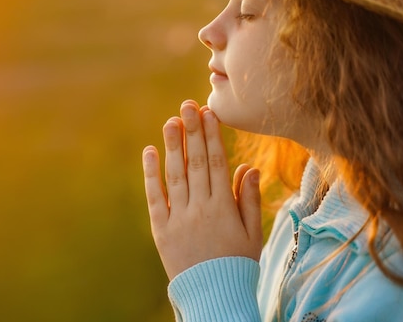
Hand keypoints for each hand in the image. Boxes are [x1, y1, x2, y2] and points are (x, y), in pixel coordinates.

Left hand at [143, 100, 262, 279]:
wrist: (213, 296)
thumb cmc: (237, 264)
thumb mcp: (252, 234)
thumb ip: (247, 199)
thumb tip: (249, 167)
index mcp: (223, 207)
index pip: (216, 163)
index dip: (211, 136)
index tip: (208, 113)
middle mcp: (200, 208)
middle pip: (195, 163)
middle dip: (191, 132)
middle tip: (187, 105)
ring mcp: (178, 218)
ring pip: (175, 175)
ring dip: (173, 145)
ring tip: (170, 120)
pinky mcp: (161, 229)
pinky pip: (155, 197)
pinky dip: (151, 174)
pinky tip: (150, 152)